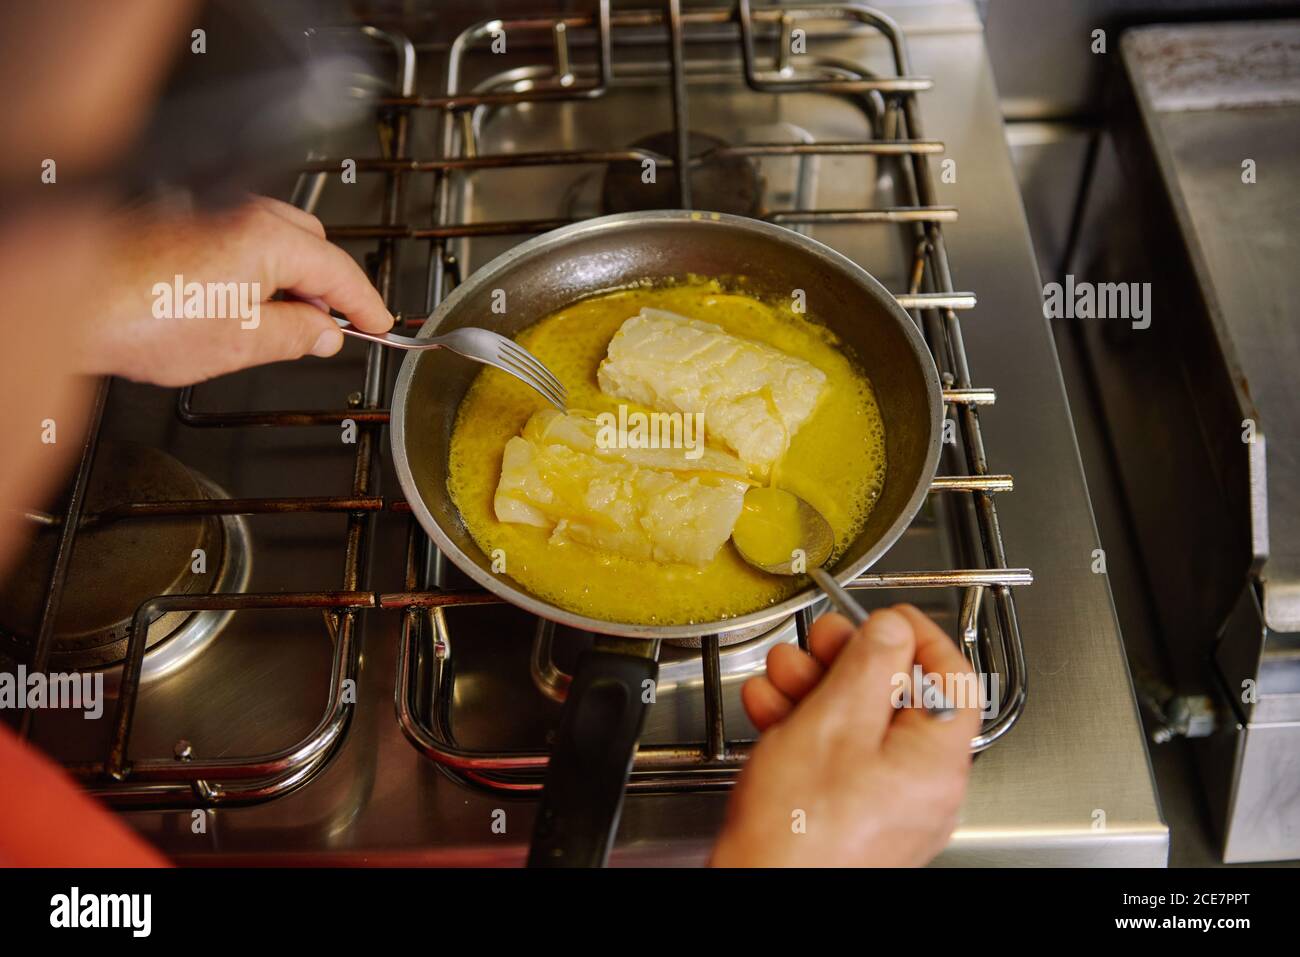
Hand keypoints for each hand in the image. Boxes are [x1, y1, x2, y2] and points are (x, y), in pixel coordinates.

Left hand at [73, 196, 393, 386]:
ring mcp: (210, 213)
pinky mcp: (182, 222)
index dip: (366, 304)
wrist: (71, 301)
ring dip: (288, 279)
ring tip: (277, 326)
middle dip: (326, 287)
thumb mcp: (243, 343)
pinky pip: (239, 240)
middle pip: (312, 245)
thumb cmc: (142, 316)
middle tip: (327, 330)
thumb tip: (324, 333)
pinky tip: (237, 308)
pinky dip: (254, 271)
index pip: (340, 272)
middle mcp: (242, 213)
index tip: (381, 325)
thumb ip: (297, 335)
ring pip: (274, 240)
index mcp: (268, 239)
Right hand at [711, 604, 980, 866]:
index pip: (953, 677)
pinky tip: (770, 711)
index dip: (917, 634)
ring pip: (858, 724)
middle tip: (818, 640)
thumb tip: (894, 630)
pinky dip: (804, 727)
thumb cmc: (799, 832)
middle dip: (848, 660)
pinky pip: (837, 757)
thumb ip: (870, 666)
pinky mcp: (849, 815)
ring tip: (779, 676)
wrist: (757, 892)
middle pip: (898, 697)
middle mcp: (921, 786)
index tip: (884, 614)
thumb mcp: (834, 722)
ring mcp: (885, 804)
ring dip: (815, 688)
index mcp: (937, 761)